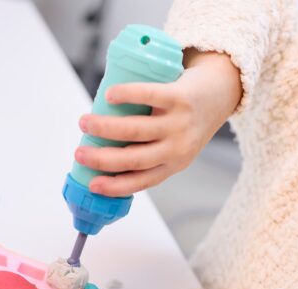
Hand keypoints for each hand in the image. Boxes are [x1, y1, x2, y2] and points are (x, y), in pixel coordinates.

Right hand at [75, 49, 241, 196]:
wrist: (218, 94)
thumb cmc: (186, 122)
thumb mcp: (174, 146)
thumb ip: (148, 152)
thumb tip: (100, 155)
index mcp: (174, 164)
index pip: (143, 181)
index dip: (116, 186)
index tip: (92, 185)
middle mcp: (178, 147)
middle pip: (135, 158)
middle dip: (103, 159)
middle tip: (79, 154)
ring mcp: (180, 123)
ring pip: (138, 129)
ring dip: (106, 127)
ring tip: (85, 122)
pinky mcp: (181, 97)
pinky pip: (151, 96)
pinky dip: (128, 95)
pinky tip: (110, 95)